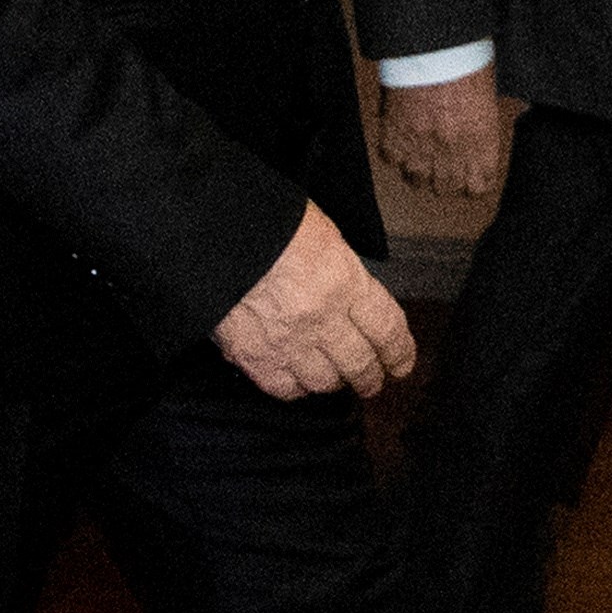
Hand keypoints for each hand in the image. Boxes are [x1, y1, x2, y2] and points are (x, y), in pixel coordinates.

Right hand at [213, 201, 416, 399]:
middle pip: (360, 363)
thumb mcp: (324, 237)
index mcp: (346, 283)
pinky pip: (285, 389)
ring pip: (325, 382)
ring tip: (337, 381)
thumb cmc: (268, 224)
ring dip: (335, 383)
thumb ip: (345, 273)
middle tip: (373, 382)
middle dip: (371, 377)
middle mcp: (322, 318)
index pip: (387, 330)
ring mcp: (287, 341)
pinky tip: (300, 381)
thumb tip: (357, 299)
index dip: (399, 352)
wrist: (210, 234)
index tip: (401, 363)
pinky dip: (296, 388)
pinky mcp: (253, 356)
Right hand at [378, 64, 509, 197]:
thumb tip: (499, 128)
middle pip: (445, 188)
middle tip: (442, 164)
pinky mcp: (393, 137)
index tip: (469, 175)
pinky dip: (394, 152)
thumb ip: (486, 126)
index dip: (473, 181)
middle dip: (445, 178)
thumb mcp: (489, 97)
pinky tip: (402, 139)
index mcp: (482, 143)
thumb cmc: (466, 62)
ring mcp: (420, 147)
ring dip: (418, 168)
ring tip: (420, 153)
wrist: (432, 47)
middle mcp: (452, 152)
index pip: (478, 187)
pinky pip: (391, 160)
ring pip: (416, 180)